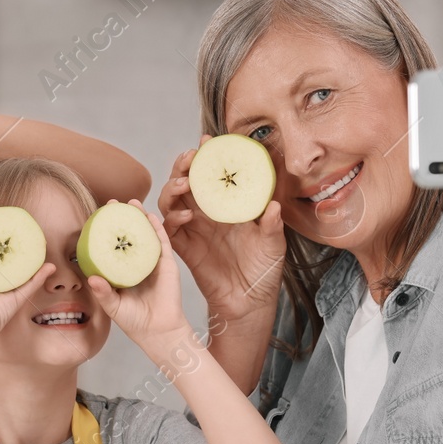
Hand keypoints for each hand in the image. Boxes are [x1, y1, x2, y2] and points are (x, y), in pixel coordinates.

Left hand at [84, 201, 190, 352]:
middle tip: (112, 203)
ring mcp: (151, 262)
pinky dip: (157, 227)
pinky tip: (150, 216)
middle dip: (121, 218)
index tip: (95, 217)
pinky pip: (161, 242)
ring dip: (140, 217)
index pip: (111, 247)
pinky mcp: (167, 264)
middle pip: (128, 236)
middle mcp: (135, 264)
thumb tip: (92, 279)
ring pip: (145, 235)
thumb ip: (102, 293)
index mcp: (121, 271)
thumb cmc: (134, 321)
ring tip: (132, 202)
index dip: (104, 232)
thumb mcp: (113, 306)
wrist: (159, 331)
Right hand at [160, 135, 286, 324]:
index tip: (207, 141)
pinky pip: (168, 228)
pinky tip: (187, 214)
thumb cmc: (264, 270)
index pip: (212, 174)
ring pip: (172, 199)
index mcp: (227, 205)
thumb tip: (274, 206)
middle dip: (184, 165)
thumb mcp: (273, 244)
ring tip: (185, 184)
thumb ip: (272, 225)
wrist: (250, 302)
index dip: (206, 156)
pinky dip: (172, 217)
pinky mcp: (184, 248)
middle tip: (190, 157)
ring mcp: (193, 229)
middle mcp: (207, 213)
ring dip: (173, 187)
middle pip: (186, 180)